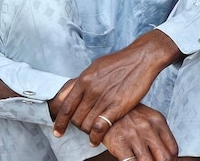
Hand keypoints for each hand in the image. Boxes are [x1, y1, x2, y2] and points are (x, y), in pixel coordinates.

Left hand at [49, 29, 180, 141]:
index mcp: (84, 79)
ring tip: (92, 132)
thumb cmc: (121, 62)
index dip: (59, 122)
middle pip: (75, 118)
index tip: (58, 131)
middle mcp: (91, 90)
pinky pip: (99, 128)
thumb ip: (83, 81)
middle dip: (77, 126)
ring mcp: (103, 98)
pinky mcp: (117, 106)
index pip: (65, 106)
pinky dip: (95, 138)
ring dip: (87, 132)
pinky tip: (95, 140)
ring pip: (86, 124)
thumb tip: (71, 92)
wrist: (142, 58)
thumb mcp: (96, 67)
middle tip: (83, 128)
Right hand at [100, 104, 178, 160]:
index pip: (173, 148)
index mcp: (157, 121)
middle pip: (164, 157)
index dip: (173, 160)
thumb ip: (158, 133)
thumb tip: (169, 153)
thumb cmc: (126, 115)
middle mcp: (148, 128)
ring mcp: (134, 137)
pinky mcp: (120, 144)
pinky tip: (132, 160)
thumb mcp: (147, 118)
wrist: (103, 110)